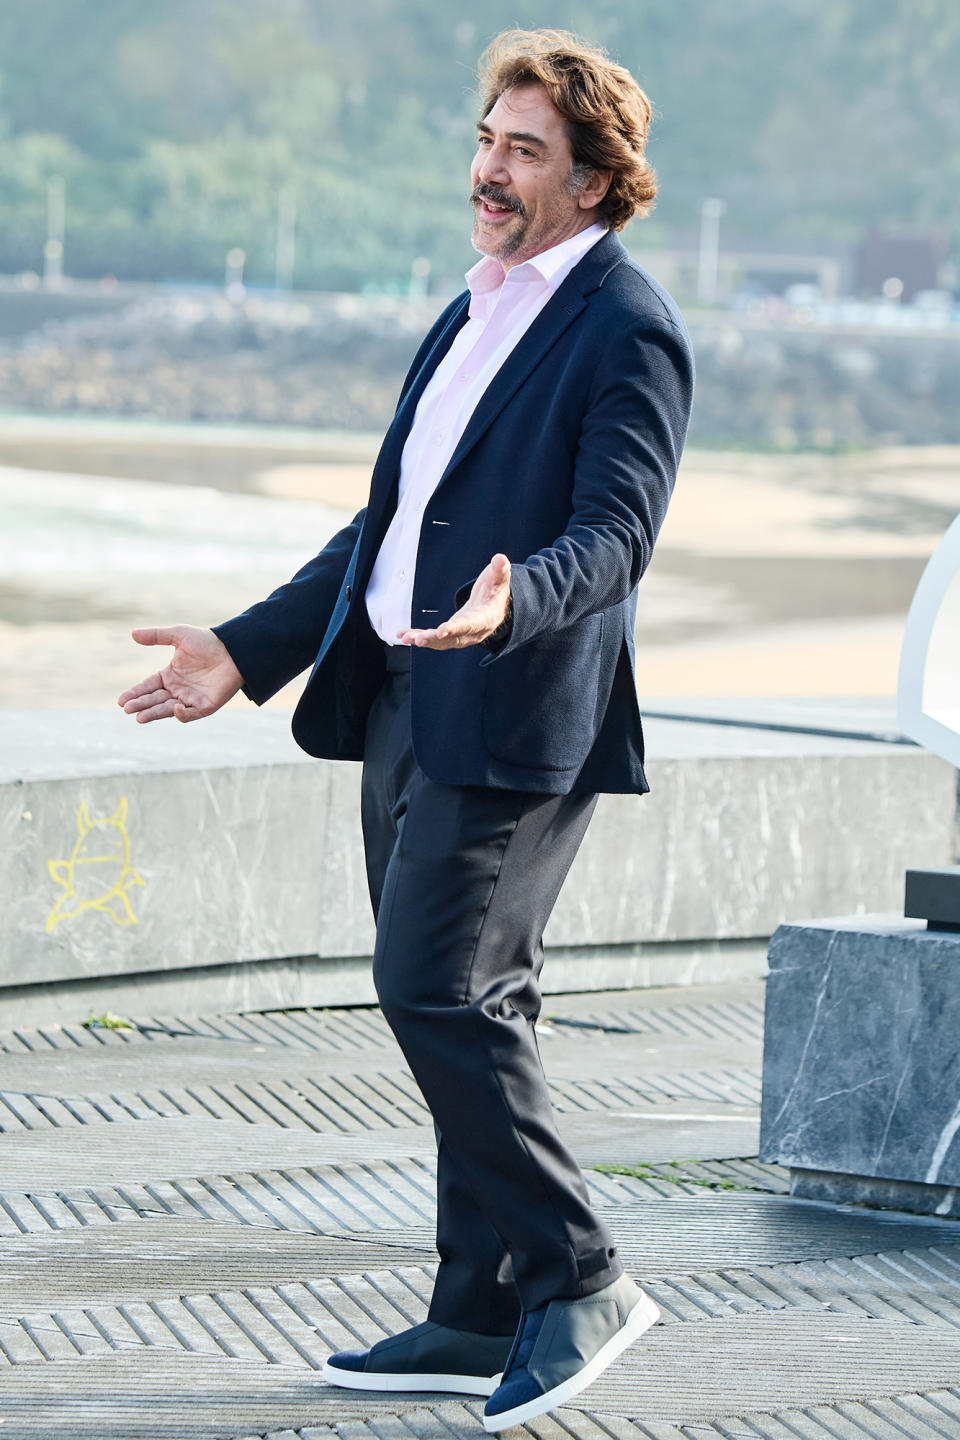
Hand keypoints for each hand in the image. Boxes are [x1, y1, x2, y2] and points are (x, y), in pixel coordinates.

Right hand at [118, 626, 244, 722]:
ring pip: (168, 709)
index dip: (135, 693)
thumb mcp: (179, 635)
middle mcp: (178, 690)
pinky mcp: (205, 706)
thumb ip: (156, 636)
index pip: (148, 687)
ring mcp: (191, 699)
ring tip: (139, 717)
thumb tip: (132, 634)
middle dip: (141, 704)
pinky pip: (191, 714)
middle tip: (127, 709)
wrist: (233, 650)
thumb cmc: (207, 642)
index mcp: (170, 675)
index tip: (121, 700)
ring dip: (154, 713)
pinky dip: (182, 714)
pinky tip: (175, 708)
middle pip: (155, 700)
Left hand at [397, 553, 511, 649]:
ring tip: (405, 638)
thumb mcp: (499, 579)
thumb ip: (500, 570)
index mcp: (485, 619)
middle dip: (435, 639)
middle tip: (419, 640)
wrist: (495, 607)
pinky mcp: (449, 635)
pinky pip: (432, 638)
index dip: (456, 628)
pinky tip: (401, 634)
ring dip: (423, 640)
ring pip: (440, 642)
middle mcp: (472, 632)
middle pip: (453, 638)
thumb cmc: (495, 591)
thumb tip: (501, 559)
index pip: (470, 624)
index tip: (442, 630)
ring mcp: (460, 636)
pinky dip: (417, 637)